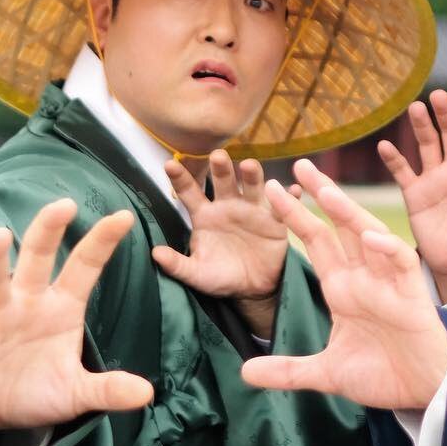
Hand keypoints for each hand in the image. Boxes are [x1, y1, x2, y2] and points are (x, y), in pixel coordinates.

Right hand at [0, 199, 150, 439]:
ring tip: (1, 236)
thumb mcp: (76, 394)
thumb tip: (146, 395)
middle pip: (38, 258)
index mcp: (61, 307)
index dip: (102, 242)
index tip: (124, 217)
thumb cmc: (35, 392)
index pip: (84, 267)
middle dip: (49, 230)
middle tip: (64, 205)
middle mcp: (28, 301)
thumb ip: (108, 390)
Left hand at [151, 150, 296, 338]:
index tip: (169, 164)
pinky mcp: (275, 220)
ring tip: (250, 166)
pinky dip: (289, 197)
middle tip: (217, 156)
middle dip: (220, 167)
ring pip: (253, 187)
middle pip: (223, 181)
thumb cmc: (222, 277)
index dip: (180, 178)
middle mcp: (228, 205)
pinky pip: (283, 207)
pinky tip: (292, 189)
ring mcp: (253, 210)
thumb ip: (178, 265)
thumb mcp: (198, 274)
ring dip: (252, 175)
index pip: (189, 192)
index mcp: (205, 215)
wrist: (253, 289)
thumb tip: (155, 253)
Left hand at [241, 160, 446, 408]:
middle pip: (340, 226)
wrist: (423, 392)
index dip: (295, 215)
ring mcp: (388, 283)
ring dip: (349, 214)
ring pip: (369, 236)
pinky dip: (387, 248)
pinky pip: (401, 263)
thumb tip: (246, 372)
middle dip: (322, 195)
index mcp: (342, 288)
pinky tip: (371, 237)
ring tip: (326, 192)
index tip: (271, 190)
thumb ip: (288, 371)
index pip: (315, 241)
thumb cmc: (382, 374)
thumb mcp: (326, 372)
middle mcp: (363, 277)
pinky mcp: (412, 296)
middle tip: (301, 165)